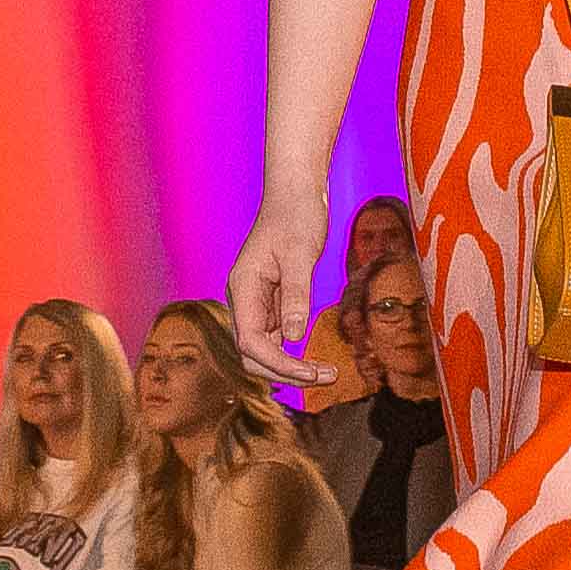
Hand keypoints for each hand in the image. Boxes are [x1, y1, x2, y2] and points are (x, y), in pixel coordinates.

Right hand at [227, 194, 324, 378]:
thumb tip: (295, 338)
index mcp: (242, 289)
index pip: (251, 343)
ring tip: (329, 373)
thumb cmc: (296, 216)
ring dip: (293, 365)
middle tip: (326, 377)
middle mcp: (244, 299)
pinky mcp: (273, 300)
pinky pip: (279, 334)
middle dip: (286, 371)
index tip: (312, 373)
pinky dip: (296, 350)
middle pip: (254, 354)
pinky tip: (319, 357)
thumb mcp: (300, 255)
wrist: (296, 192)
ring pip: (267, 348)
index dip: (279, 364)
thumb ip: (296, 296)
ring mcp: (257, 301)